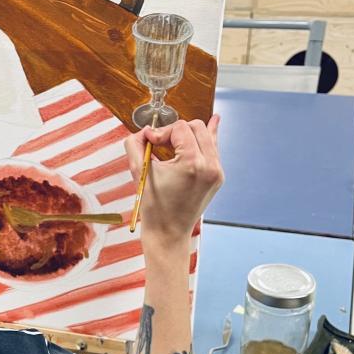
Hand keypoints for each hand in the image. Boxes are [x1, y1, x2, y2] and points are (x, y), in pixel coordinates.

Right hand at [124, 116, 223, 248]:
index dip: (161, 131)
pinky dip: (207, 138)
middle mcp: (210, 166)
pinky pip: (213, 149)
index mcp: (192, 164)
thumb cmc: (152, 205)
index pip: (180, 128)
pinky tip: (215, 121)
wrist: (168, 232)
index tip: (150, 142)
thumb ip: (135, 144)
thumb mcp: (138, 171)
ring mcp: (217, 172)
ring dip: (190, 133)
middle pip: (196, 127)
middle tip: (160, 143)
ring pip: (207, 135)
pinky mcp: (218, 177)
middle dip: (175, 130)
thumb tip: (145, 130)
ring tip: (178, 132)